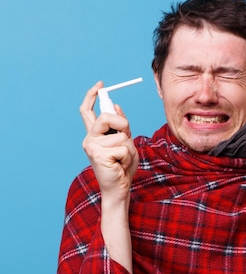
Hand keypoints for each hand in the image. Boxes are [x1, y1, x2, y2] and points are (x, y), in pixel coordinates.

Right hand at [79, 81, 138, 202]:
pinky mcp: (99, 155)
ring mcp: (92, 147)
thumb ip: (120, 126)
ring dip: (129, 147)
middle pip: (106, 117)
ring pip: (120, 135)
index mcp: (94, 135)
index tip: (100, 84)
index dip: (92, 95)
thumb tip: (116, 105)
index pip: (87, 111)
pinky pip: (123, 147)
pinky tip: (121, 166)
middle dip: (122, 123)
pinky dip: (128, 156)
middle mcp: (89, 139)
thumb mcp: (125, 143)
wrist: (119, 189)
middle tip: (126, 135)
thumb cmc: (122, 167)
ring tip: (123, 160)